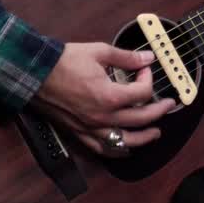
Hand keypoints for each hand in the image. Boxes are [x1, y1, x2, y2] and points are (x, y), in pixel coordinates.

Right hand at [29, 43, 175, 155]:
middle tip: (168, 104)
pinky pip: (103, 149)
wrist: (35, 74)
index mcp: (110, 96)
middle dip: (159, 110)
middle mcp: (103, 117)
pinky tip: (126, 149)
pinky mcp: (80, 133)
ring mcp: (92, 128)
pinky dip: (118, 151)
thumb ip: (126, 57)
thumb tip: (147, 58)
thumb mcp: (99, 52)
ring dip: (145, 138)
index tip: (144, 68)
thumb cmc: (64, 62)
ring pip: (126, 141)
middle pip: (141, 119)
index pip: (142, 92)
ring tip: (156, 132)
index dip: (148, 77)